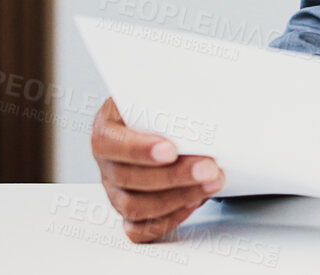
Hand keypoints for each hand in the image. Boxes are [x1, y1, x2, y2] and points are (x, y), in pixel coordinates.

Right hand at [91, 96, 224, 241]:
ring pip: (136, 207)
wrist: (164, 120)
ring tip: (213, 182)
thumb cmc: (162, 105)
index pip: (110, 142)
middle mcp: (107, 163)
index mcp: (106, 128)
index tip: (171, 149)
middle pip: (129, 178)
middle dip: (174, 175)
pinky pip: (141, 229)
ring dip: (179, 197)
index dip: (138, 149)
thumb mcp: (162, 90)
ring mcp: (116, 191)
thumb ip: (173, 94)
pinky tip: (194, 202)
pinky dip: (168, 220)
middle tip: (209, 167)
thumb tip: (205, 92)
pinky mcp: (130, 212)